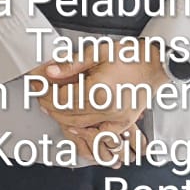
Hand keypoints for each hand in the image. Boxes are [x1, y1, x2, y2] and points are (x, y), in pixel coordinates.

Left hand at [32, 54, 164, 162]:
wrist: (153, 66)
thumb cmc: (129, 57)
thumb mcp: (96, 52)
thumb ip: (71, 64)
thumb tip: (49, 71)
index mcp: (100, 91)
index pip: (62, 99)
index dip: (45, 94)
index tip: (36, 86)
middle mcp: (109, 109)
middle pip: (68, 115)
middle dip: (49, 105)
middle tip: (39, 95)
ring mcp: (117, 120)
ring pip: (81, 126)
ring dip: (61, 118)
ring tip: (49, 107)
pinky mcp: (123, 124)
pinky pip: (100, 136)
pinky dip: (84, 133)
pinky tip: (73, 125)